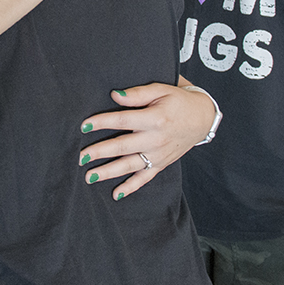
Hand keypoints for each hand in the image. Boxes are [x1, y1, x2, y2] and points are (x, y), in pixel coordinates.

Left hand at [78, 82, 217, 199]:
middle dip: (100, 152)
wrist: (203, 118)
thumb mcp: (161, 90)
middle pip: (122, 146)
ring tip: (89, 176)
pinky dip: (130, 187)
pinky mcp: (161, 164)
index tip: (83, 126)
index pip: (123, 120)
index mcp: (154, 119)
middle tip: (81, 157)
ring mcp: (158, 154)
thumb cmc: (178, 101)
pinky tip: (116, 194)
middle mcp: (155, 139)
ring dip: (109, 172)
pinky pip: (144, 178)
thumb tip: (115, 95)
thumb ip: (137, 94)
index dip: (102, 122)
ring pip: (130, 165)